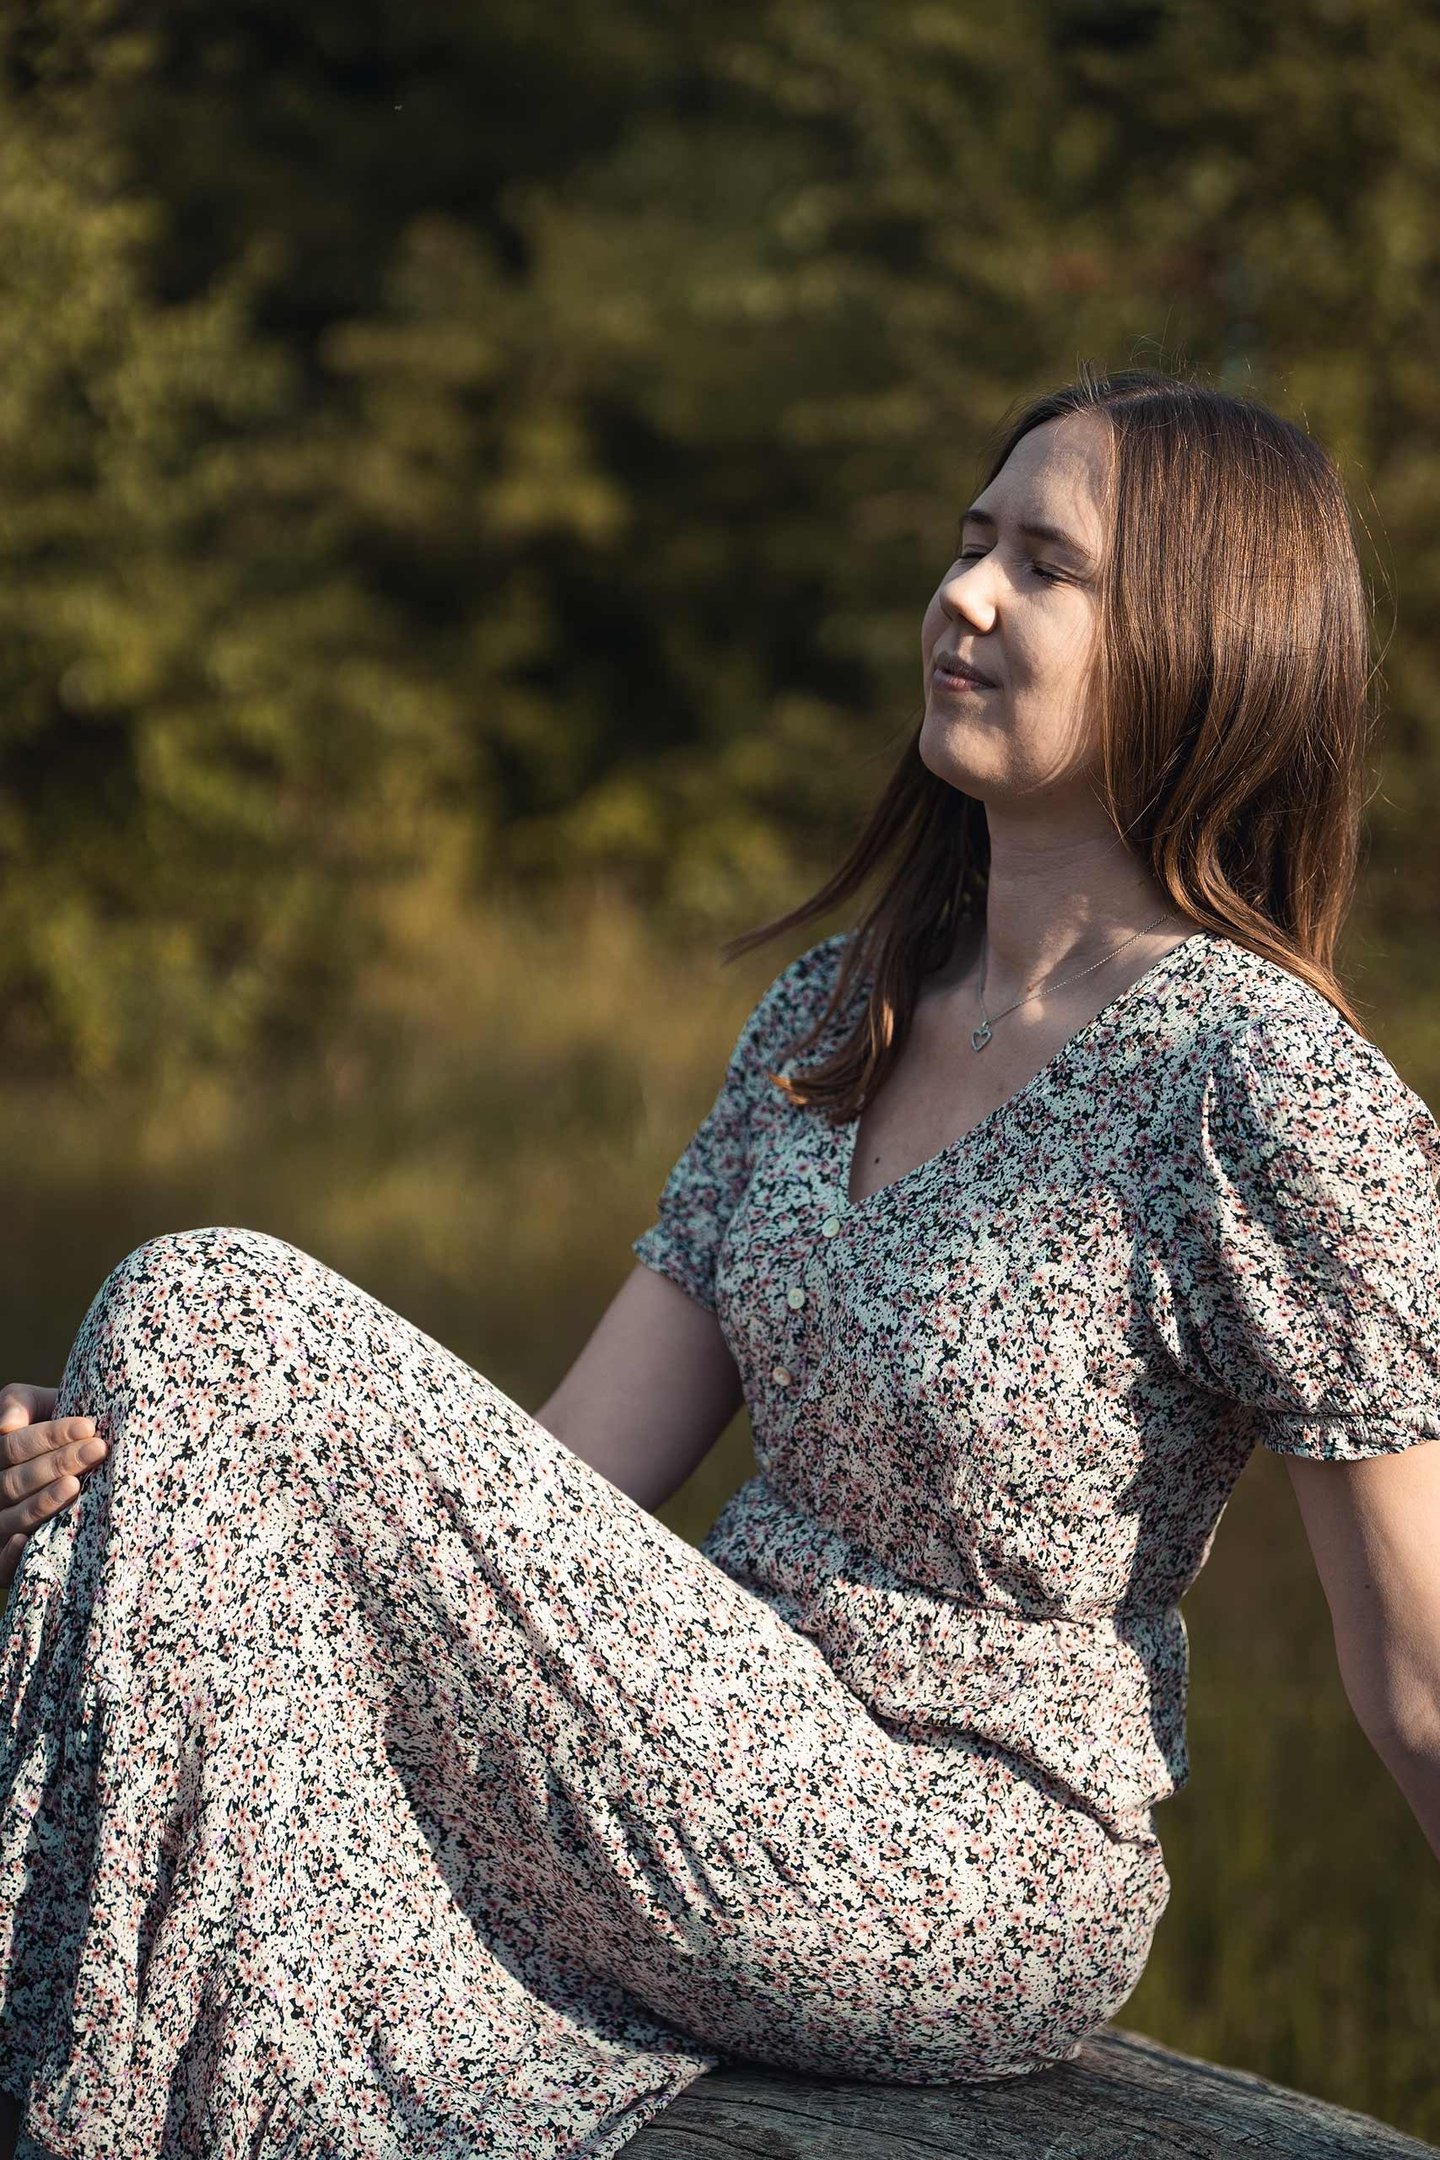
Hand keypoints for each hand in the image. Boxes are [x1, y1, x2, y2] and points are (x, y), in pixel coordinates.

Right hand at [0, 1384, 109, 1588]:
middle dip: (58, 1464)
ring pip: (12, 1517)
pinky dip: (11, 1556)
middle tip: (98, 1450)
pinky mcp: (5, 1561)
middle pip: (16, 1481)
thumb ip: (21, 1402)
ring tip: (75, 1486)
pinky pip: (1, 1563)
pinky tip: (25, 1541)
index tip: (88, 1426)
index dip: (49, 1437)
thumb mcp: (42, 1407)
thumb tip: (7, 1424)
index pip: (14, 1446)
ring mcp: (0, 1524)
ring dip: (42, 1503)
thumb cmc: (62, 1432)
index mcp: (0, 1455)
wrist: (84, 1461)